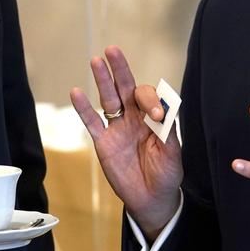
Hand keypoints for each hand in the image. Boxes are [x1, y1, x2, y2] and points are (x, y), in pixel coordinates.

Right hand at [70, 46, 182, 239]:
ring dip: (102, 81)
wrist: (152, 199)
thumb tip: (164, 111)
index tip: (157, 117)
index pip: (149, 98)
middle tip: (113, 50)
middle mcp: (134, 119)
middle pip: (125, 88)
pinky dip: (83, 108)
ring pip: (108, 99)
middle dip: (120, 70)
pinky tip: (76, 92)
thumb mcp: (173, 155)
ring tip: (96, 61)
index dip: (152, 102)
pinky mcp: (103, 143)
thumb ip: (168, 132)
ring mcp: (117, 129)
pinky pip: (92, 123)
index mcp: (153, 118)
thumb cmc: (166, 175)